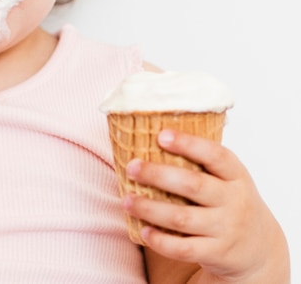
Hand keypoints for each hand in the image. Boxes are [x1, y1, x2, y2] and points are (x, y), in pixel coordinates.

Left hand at [124, 129, 289, 282]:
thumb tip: (149, 136)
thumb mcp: (227, 178)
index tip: (160, 135)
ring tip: (127, 201)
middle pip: (192, 184)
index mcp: (236, 174)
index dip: (188, 144)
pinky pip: (184, 249)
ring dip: (150, 209)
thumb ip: (200, 161)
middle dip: (157, 175)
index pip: (215, 155)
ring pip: (182, 218)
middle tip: (131, 167)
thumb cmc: (229, 200)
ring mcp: (227, 229)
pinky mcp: (218, 253)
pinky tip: (144, 231)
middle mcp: (234, 201)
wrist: (261, 247)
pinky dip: (161, 241)